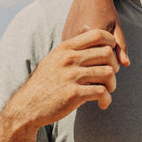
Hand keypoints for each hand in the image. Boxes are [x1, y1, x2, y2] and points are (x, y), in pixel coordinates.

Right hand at [6, 29, 121, 130]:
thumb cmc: (44, 84)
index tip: (113, 53)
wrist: (27, 107)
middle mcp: (69, 59)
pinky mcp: (74, 94)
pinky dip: (106, 99)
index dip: (110, 41)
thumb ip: (71, 52)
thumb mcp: (53, 60)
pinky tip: (102, 103)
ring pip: (108, 73)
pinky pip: (102, 92)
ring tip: (107, 91)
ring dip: (112, 84)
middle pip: (107, 53)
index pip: (97, 34)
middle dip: (114, 65)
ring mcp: (72, 76)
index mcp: (65, 48)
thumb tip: (96, 45)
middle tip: (110, 77)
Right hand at [62, 0, 129, 66]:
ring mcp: (68, 36)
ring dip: (87, 58)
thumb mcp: (117, 27)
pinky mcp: (63, 37)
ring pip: (80, 57)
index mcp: (94, 32)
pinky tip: (85, 49)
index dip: (109, 61)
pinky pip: (73, 52)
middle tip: (104, 56)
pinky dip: (80, 54)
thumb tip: (126, 64)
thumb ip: (121, 45)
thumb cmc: (107, 10)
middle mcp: (79, 34)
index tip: (112, 58)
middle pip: (90, 59)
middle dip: (98, 61)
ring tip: (95, 51)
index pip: (104, 58)